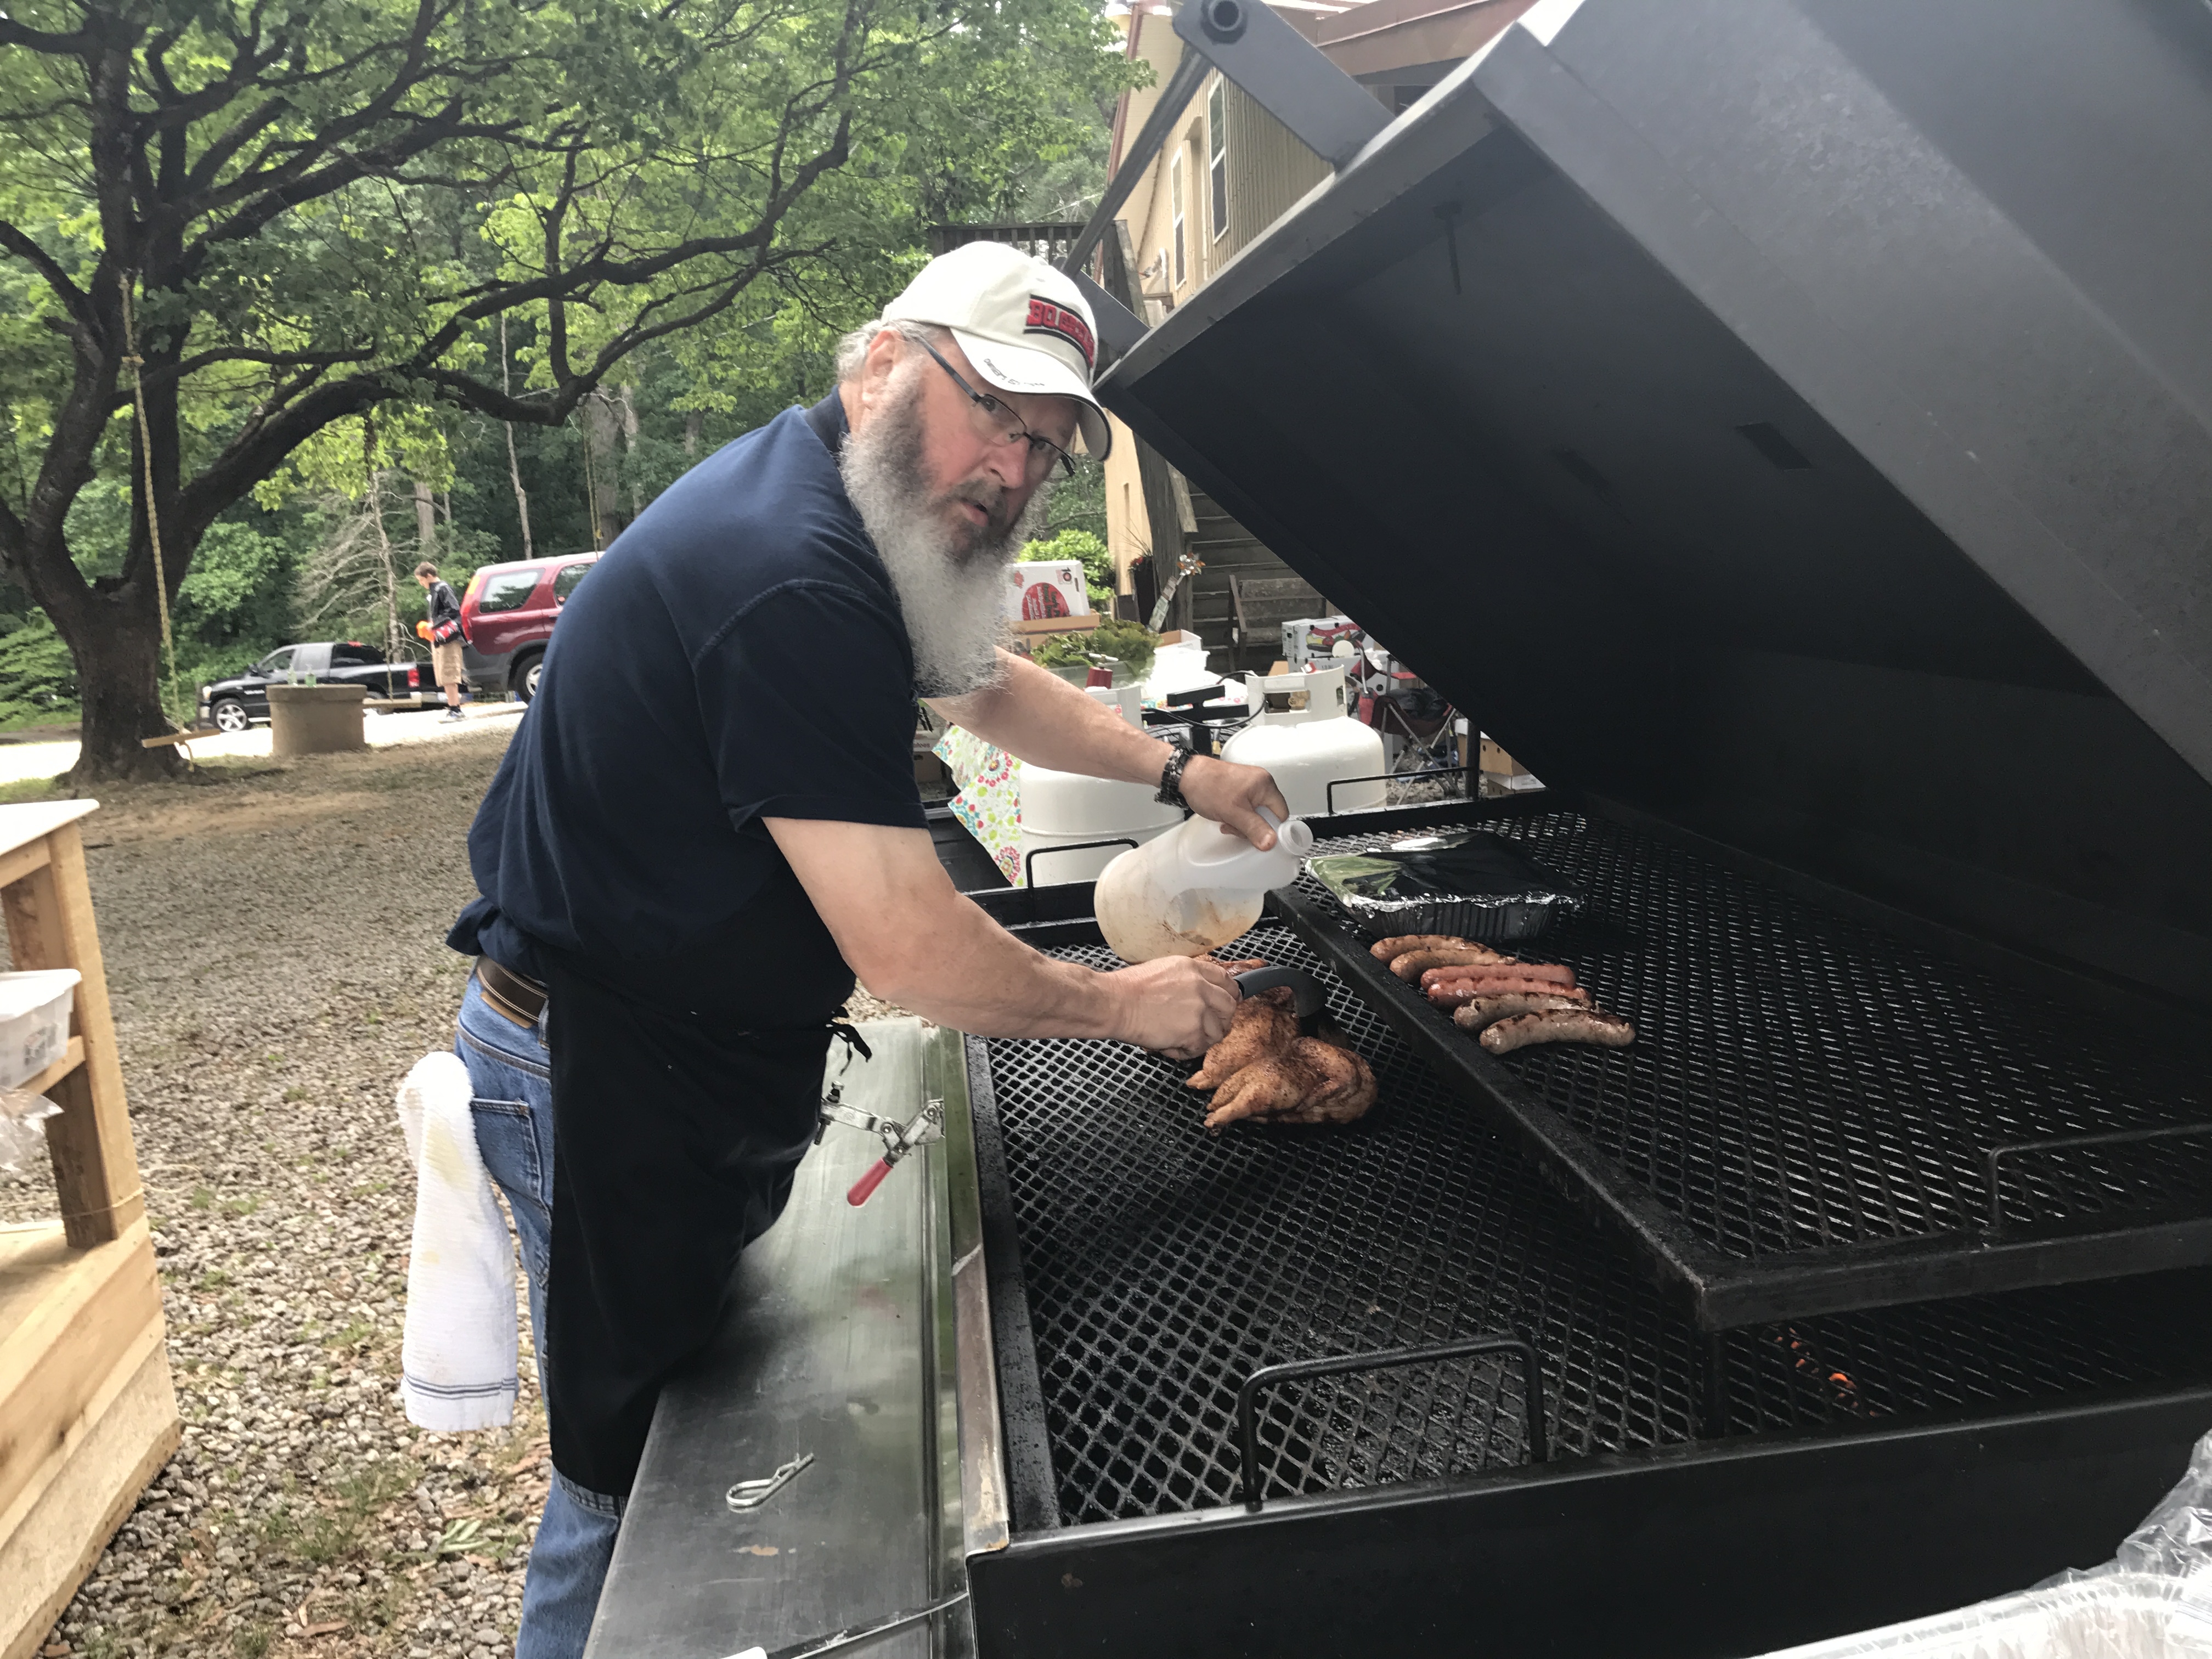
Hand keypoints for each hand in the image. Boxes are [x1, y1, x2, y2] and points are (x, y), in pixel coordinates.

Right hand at [1108, 955, 1241, 1059]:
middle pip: (1229, 1006)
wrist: (1114, 1003)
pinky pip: (1199, 1048)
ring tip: (1181, 1040)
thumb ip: (1186, 979)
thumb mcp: (1162, 969)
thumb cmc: (1128, 989)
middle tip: (1208, 1027)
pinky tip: (1170, 1046)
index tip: (1228, 1002)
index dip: (1230, 994)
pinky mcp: (1192, 1032)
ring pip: (1217, 1031)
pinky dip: (1185, 1052)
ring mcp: (1199, 1010)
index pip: (1226, 980)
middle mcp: (1201, 987)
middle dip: (1221, 1019)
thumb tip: (1197, 992)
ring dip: (1201, 1039)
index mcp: (1193, 968)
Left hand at [1179, 754, 1292, 849]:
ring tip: (1228, 821)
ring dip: (1243, 823)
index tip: (1261, 838)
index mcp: (1265, 785)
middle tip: (1237, 828)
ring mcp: (1250, 785)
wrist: (1187, 776)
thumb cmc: (1207, 786)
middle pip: (1268, 815)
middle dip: (1253, 827)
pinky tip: (1226, 817)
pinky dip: (1238, 816)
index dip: (1272, 829)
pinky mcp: (1240, 789)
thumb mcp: (1232, 812)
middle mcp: (1261, 782)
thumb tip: (1270, 842)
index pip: (1281, 814)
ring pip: (1256, 814)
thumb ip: (1253, 828)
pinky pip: (1246, 809)